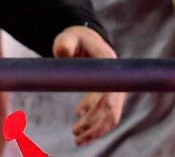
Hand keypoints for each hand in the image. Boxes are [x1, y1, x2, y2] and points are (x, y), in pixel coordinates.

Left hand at [52, 24, 123, 143]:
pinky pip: (102, 111)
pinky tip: (78, 118)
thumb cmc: (75, 37)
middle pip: (111, 110)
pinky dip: (92, 120)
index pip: (109, 93)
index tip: (81, 117)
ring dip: (95, 129)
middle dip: (96, 127)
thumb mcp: (68, 37)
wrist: (83, 37)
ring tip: (77, 138)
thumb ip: (65, 44)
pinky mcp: (104, 92)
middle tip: (76, 136)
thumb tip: (61, 53)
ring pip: (109, 115)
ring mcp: (111, 87)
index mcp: (108, 64)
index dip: (98, 109)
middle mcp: (114, 79)